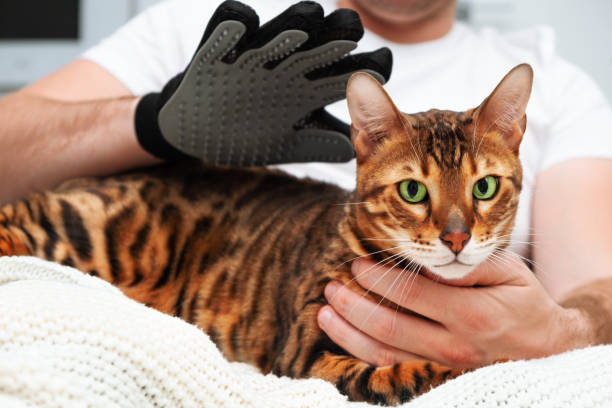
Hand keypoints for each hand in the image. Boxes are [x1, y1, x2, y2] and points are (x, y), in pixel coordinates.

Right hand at [134, 0, 391, 163]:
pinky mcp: (214, 51)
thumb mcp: (285, 145)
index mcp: (304, 90)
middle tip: (352, 33)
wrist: (197, 132)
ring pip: (275, 32)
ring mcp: (250, 57)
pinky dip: (230, 28)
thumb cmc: (247, 137)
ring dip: (291, 25)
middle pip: (316, 45)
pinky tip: (241, 28)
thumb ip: (318, 145)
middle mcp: (283, 67)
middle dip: (335, 37)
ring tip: (311, 19)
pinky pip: (224, 29)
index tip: (382, 65)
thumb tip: (355, 150)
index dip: (365, 68)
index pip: (343, 73)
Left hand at [318, 251, 593, 367]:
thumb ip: (465, 266)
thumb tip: (425, 260)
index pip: (409, 293)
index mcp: (472, 315)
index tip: (356, 263)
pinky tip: (345, 338)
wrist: (546, 347)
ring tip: (325, 312)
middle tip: (332, 286)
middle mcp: (454, 346)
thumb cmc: (522, 301)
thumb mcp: (506, 272)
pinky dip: (363, 354)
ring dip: (348, 332)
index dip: (377, 277)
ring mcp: (443, 366)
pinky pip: (392, 369)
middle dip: (352, 305)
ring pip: (383, 354)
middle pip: (388, 326)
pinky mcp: (436, 375)